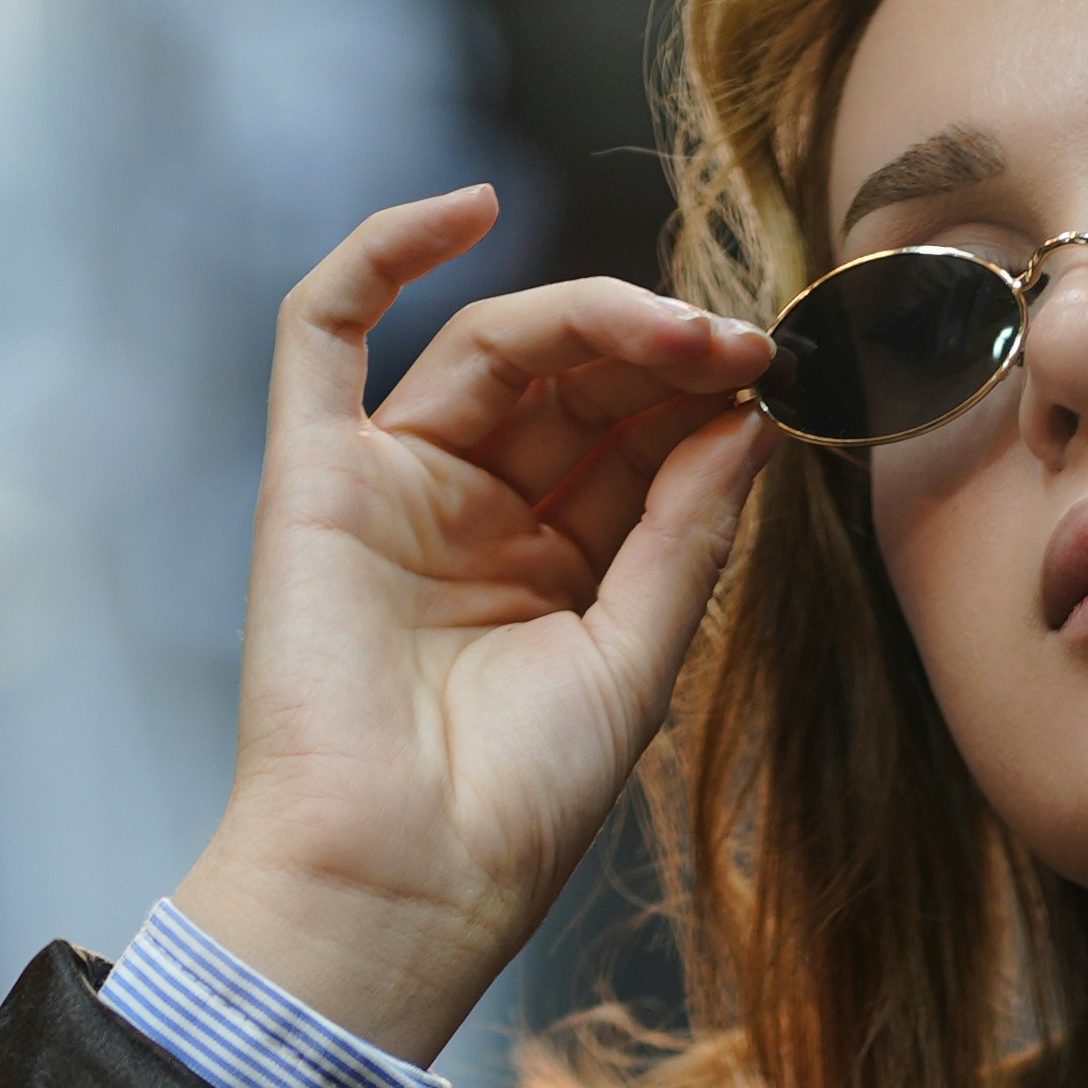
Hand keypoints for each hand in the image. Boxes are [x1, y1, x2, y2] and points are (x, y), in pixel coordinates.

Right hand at [168, 186, 781, 1063]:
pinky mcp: (311, 476)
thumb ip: (684, 531)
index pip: (635, 441)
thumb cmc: (516, 804)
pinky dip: (383, 252)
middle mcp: (475, 516)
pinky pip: (323, 330)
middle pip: (571, 383)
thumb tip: (749, 419)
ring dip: (584, 315)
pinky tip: (470, 206)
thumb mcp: (634, 657)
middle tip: (738, 343)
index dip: (701, 396)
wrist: (399, 881)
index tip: (776, 373)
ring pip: (489, 347)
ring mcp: (392, 487)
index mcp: (557, 567)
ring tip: (676, 327)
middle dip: (657, 353)